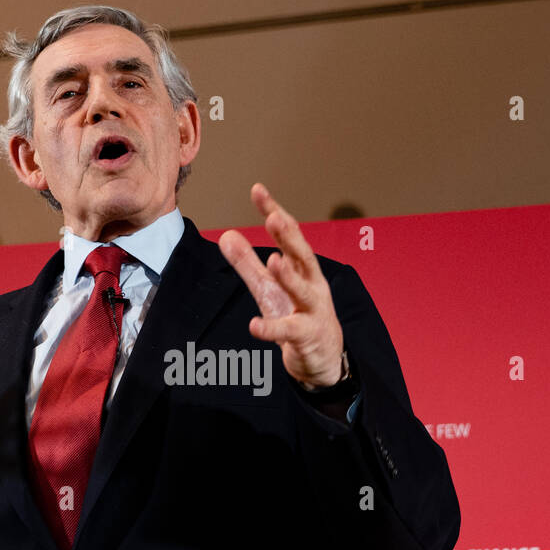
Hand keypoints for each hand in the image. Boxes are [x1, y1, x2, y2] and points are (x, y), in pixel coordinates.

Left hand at [218, 183, 344, 387]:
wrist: (323, 359)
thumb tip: (226, 235)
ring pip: (304, 291)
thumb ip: (248, 263)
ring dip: (290, 276)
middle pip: (303, 256)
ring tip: (275, 261)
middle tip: (274, 217)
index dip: (274, 211)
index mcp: (303, 268)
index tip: (258, 190)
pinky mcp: (307, 337)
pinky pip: (289, 331)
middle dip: (289, 237)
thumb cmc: (297, 316)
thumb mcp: (269, 288)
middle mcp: (313, 284)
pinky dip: (271, 329)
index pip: (289, 234)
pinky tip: (254, 325)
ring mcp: (313, 311)